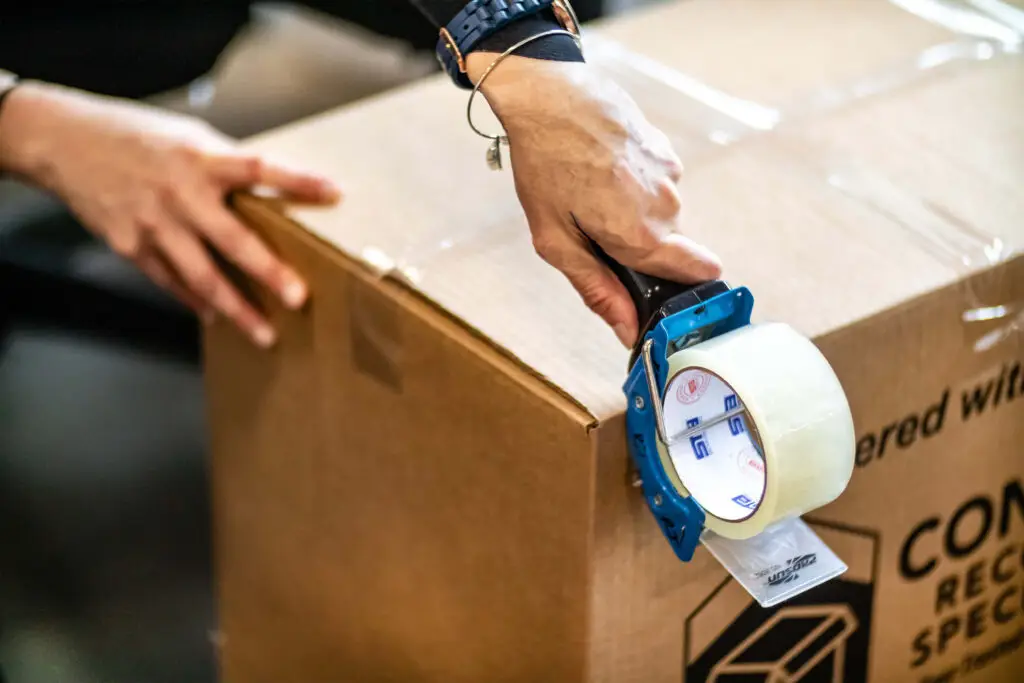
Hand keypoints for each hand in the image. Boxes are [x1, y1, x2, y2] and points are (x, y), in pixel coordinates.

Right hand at [0, 82, 340, 347]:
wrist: (66, 143)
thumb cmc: (138, 138)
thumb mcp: (188, 138)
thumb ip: (227, 166)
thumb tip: (276, 191)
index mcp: (200, 158)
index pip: (258, 168)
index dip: (297, 180)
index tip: (334, 193)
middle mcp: (179, 194)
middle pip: (232, 238)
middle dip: (268, 271)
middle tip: (299, 298)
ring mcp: (153, 224)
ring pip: (200, 276)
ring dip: (236, 307)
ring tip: (265, 333)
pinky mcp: (130, 245)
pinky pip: (170, 282)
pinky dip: (195, 301)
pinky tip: (217, 315)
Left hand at [467, 54, 721, 347]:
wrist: (549, 93)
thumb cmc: (545, 164)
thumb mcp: (556, 239)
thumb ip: (596, 289)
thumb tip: (628, 331)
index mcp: (643, 233)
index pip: (699, 273)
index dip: (682, 289)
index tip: (660, 295)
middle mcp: (668, 205)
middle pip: (670, 247)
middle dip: (639, 249)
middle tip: (594, 231)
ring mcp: (671, 173)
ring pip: (662, 214)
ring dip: (634, 215)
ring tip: (592, 193)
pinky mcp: (666, 150)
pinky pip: (657, 185)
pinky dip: (634, 186)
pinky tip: (602, 171)